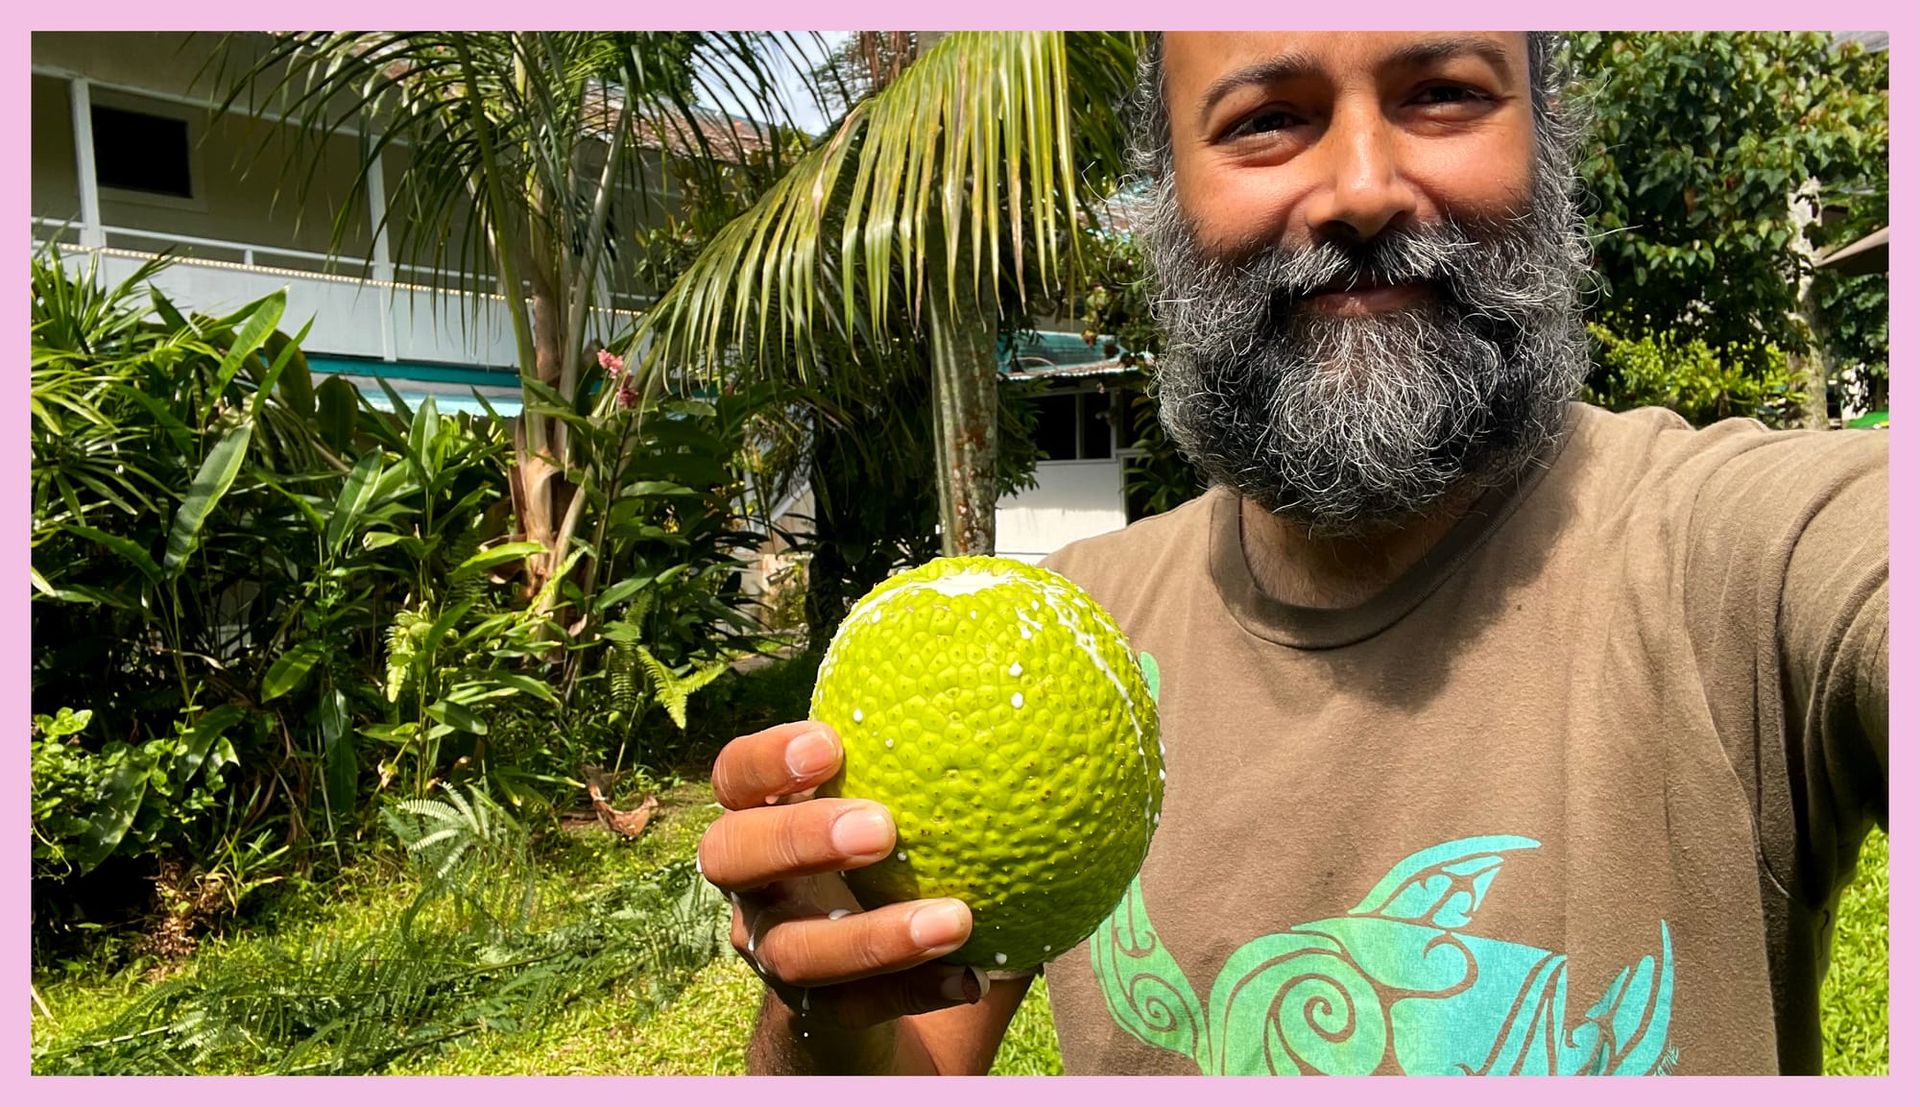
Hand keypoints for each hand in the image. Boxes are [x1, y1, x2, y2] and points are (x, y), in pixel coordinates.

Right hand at [698, 721, 990, 1031]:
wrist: (886, 1024)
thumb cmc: (913, 882)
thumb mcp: (929, 827)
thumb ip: (960, 778)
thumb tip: (1045, 715)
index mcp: (769, 825)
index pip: (736, 780)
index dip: (766, 760)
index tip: (832, 741)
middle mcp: (756, 890)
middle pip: (730, 856)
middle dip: (796, 836)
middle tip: (881, 827)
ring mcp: (776, 957)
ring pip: (792, 950)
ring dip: (872, 935)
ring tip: (956, 919)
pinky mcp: (810, 1023)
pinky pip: (854, 1009)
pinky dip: (916, 989)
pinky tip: (976, 977)